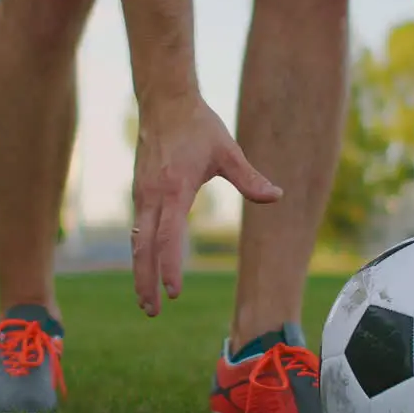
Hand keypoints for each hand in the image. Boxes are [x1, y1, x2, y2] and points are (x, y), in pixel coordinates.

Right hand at [131, 95, 281, 316]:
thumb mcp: (228, 151)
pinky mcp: (139, 192)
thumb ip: (250, 179)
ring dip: (139, 271)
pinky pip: (137, 229)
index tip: (174, 292)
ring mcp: (141, 194)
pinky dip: (139, 253)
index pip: (167, 237)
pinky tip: (145, 269)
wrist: (165, 100)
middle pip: (143, 248)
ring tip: (145, 300)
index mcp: (173, 189)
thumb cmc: (198, 126)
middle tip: (152, 311)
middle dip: (146, 281)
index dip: (169, 267)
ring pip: (136, 241)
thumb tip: (277, 197)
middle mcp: (151, 196)